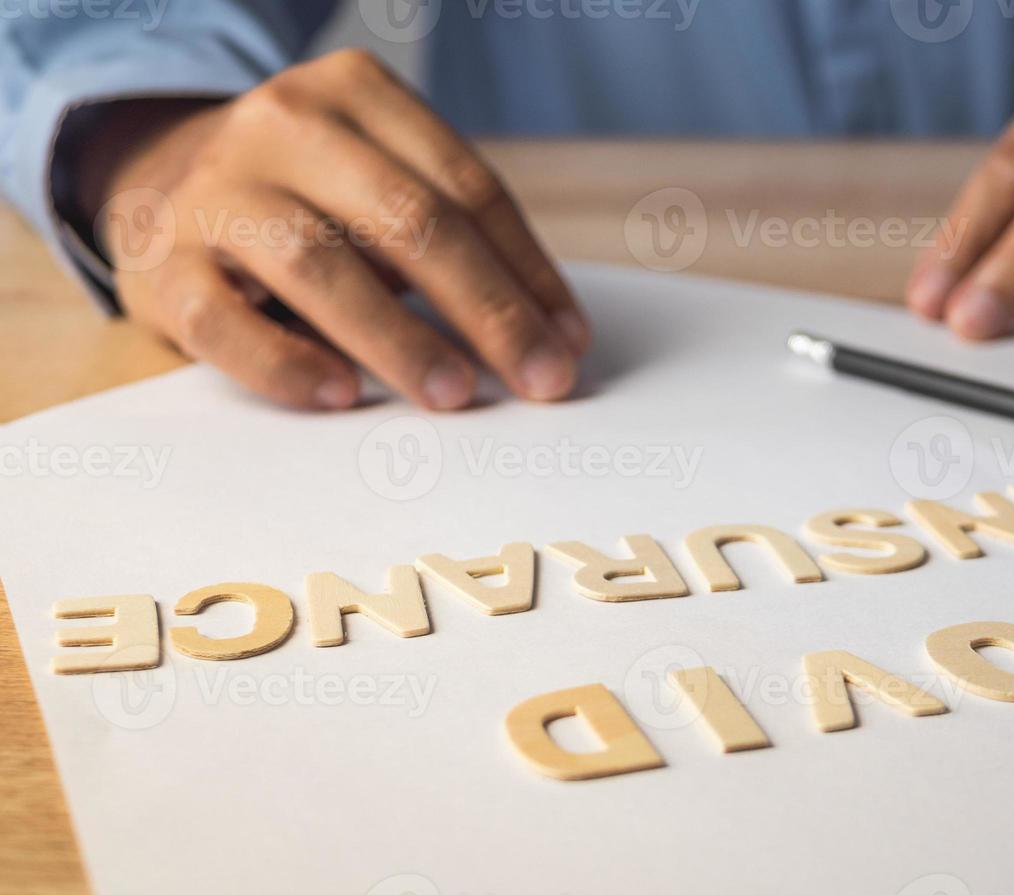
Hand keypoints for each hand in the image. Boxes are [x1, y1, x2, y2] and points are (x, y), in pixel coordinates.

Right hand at [83, 49, 587, 409]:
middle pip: (410, 221)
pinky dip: (286, 363)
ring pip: (322, 265)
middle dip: (489, 310)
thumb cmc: (308, 202)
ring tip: (454, 393)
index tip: (568, 341)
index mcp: (356, 95)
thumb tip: (551, 339)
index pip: (467, 188)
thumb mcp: (378, 185)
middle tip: (540, 380)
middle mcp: (285, 125)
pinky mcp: (166, 263)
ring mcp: (218, 190)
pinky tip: (340, 396)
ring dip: (400, 338)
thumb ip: (451, 239)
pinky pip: (225, 321)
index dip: (529, 271)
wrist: (158, 189)